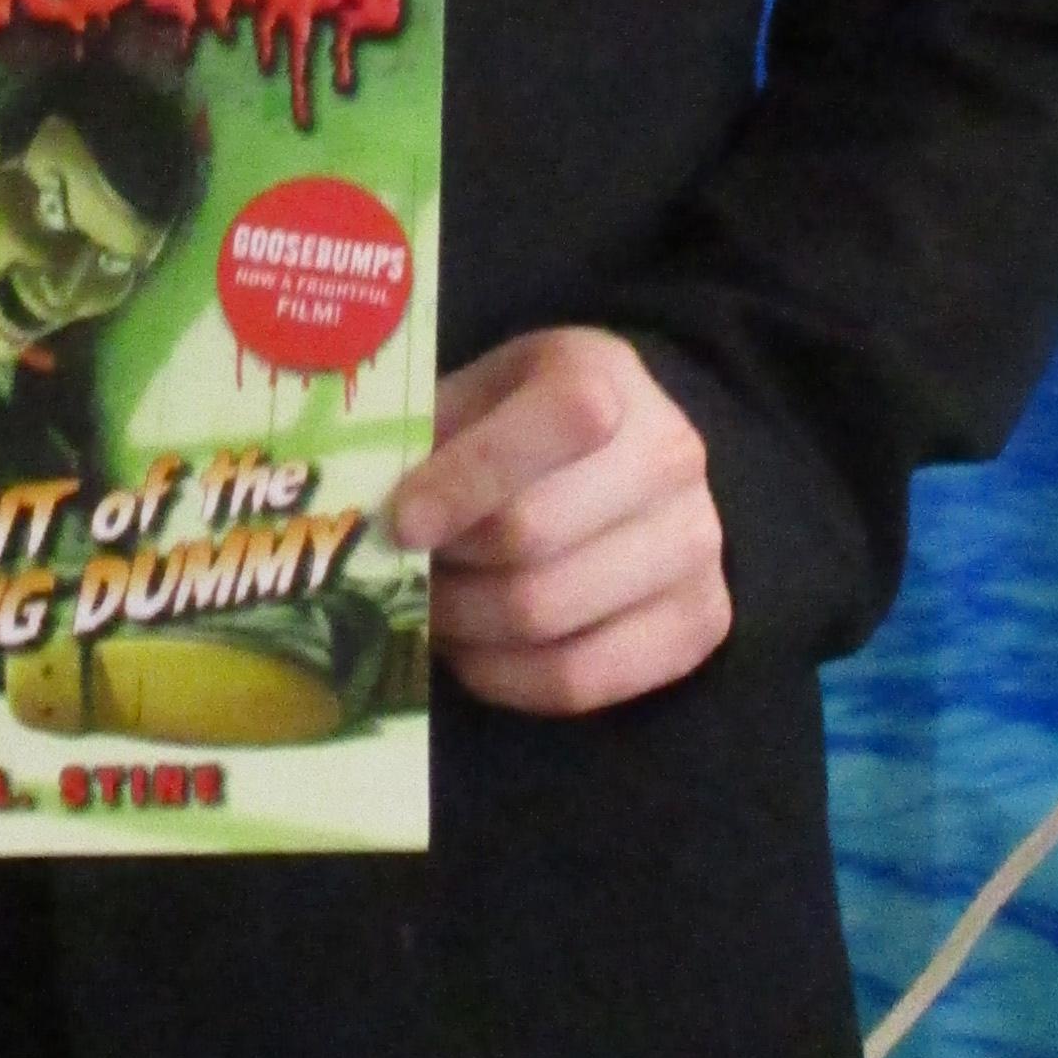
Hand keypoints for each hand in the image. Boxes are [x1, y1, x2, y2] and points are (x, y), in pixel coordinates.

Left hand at [390, 329, 729, 718]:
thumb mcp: (475, 397)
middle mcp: (669, 455)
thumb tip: (357, 512)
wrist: (627, 460)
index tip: (402, 524)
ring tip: (436, 612)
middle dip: (447, 568)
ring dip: (466, 627)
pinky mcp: (701, 620)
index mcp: (605, 377)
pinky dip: (506, 679)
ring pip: (547, 616)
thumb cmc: (521, 425)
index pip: (554, 423)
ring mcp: (697, 542)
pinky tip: (476, 654)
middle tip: (403, 577)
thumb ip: (426, 439)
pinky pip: (581, 680)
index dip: (466, 481)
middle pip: (531, 537)